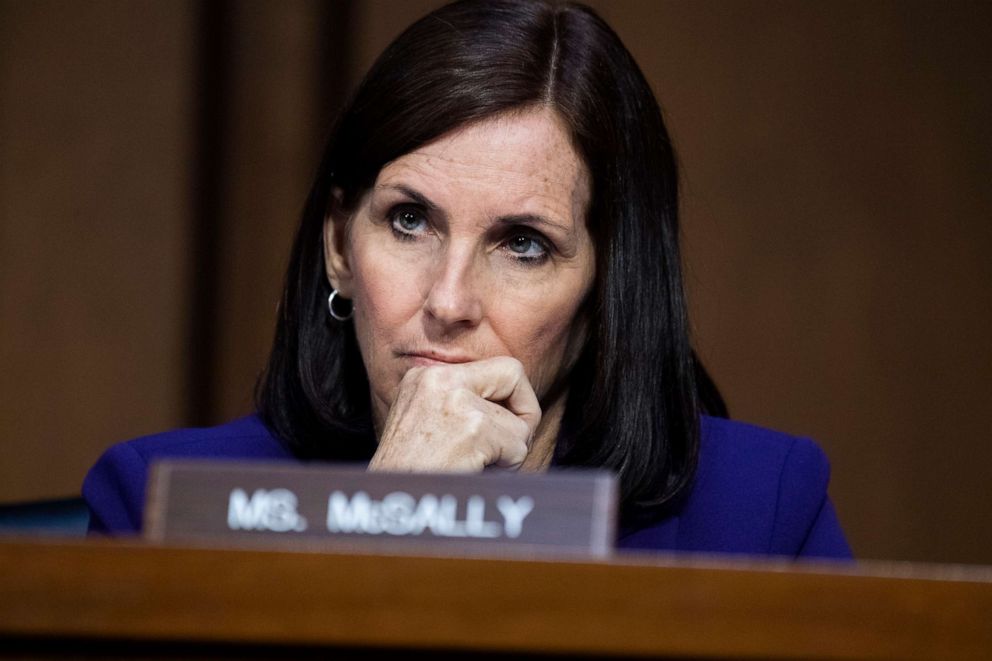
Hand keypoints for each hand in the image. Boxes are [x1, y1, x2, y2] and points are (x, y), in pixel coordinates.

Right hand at [368, 356, 541, 471]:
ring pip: (518, 423)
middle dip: (525, 412)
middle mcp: (439, 378)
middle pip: (513, 374)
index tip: (507, 424)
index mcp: (425, 376)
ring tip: (479, 468)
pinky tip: (478, 474)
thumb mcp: (425, 423)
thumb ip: (463, 405)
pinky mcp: (472, 428)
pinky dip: (507, 467)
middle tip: (512, 445)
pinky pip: (517, 446)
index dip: (512, 396)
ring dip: (509, 453)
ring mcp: (456, 401)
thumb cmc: (410, 474)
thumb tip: (515, 406)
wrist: (391, 500)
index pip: (495, 367)